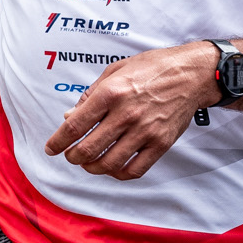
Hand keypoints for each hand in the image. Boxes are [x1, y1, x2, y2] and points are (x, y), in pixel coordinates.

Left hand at [42, 42, 216, 179]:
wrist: (192, 74)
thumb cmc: (152, 69)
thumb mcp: (114, 71)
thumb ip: (89, 96)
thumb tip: (68, 116)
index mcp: (110, 93)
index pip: (75, 126)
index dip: (58, 142)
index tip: (51, 149)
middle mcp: (126, 114)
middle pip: (88, 149)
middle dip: (73, 157)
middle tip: (71, 156)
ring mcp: (145, 131)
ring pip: (109, 164)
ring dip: (92, 168)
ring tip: (89, 163)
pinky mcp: (161, 143)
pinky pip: (135, 170)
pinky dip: (118, 174)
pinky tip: (113, 167)